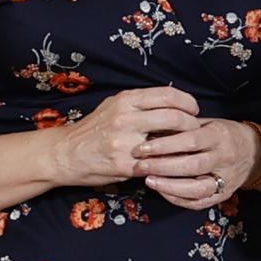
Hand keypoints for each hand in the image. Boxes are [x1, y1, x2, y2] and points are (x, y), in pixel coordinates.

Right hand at [53, 85, 200, 186]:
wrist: (65, 153)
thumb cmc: (93, 129)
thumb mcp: (114, 105)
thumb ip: (140, 103)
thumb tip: (172, 102)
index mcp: (126, 100)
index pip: (169, 96)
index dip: (188, 103)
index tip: (194, 110)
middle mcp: (126, 118)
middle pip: (175, 117)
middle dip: (192, 125)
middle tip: (196, 131)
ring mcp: (125, 143)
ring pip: (169, 142)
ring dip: (184, 146)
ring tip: (187, 147)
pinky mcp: (124, 165)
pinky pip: (156, 164)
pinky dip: (169, 164)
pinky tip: (173, 163)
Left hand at [137, 111, 257, 209]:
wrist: (253, 152)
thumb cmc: (222, 134)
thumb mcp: (207, 123)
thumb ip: (183, 127)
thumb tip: (151, 131)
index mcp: (219, 136)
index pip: (190, 141)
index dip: (165, 145)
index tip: (143, 148)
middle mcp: (224, 158)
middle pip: (192, 166)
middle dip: (162, 167)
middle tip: (140, 165)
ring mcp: (226, 179)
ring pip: (197, 188)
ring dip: (170, 186)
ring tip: (149, 181)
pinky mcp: (223, 195)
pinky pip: (200, 202)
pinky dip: (179, 199)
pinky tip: (162, 191)